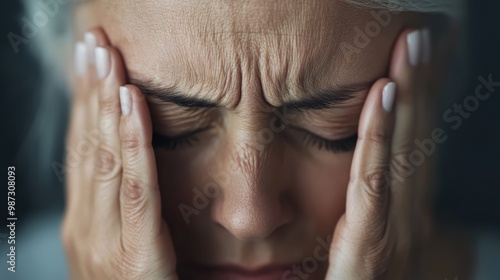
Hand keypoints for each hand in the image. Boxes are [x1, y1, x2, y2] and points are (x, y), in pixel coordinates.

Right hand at [61, 29, 177, 279]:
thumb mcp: (121, 252)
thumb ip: (121, 213)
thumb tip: (132, 168)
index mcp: (82, 226)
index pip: (81, 153)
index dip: (83, 106)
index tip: (87, 66)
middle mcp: (85, 227)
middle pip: (86, 146)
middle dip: (89, 91)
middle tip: (93, 44)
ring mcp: (103, 241)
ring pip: (103, 158)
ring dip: (105, 102)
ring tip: (107, 58)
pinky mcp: (135, 253)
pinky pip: (134, 186)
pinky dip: (132, 141)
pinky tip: (132, 103)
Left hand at [325, 28, 431, 279]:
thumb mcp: (361, 249)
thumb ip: (367, 214)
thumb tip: (372, 175)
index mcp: (400, 215)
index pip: (409, 147)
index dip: (418, 103)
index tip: (418, 63)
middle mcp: (406, 218)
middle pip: (414, 140)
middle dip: (421, 86)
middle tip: (421, 37)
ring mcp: (393, 230)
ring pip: (401, 151)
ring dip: (409, 96)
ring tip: (411, 48)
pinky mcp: (372, 245)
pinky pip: (376, 181)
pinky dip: (381, 136)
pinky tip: (385, 97)